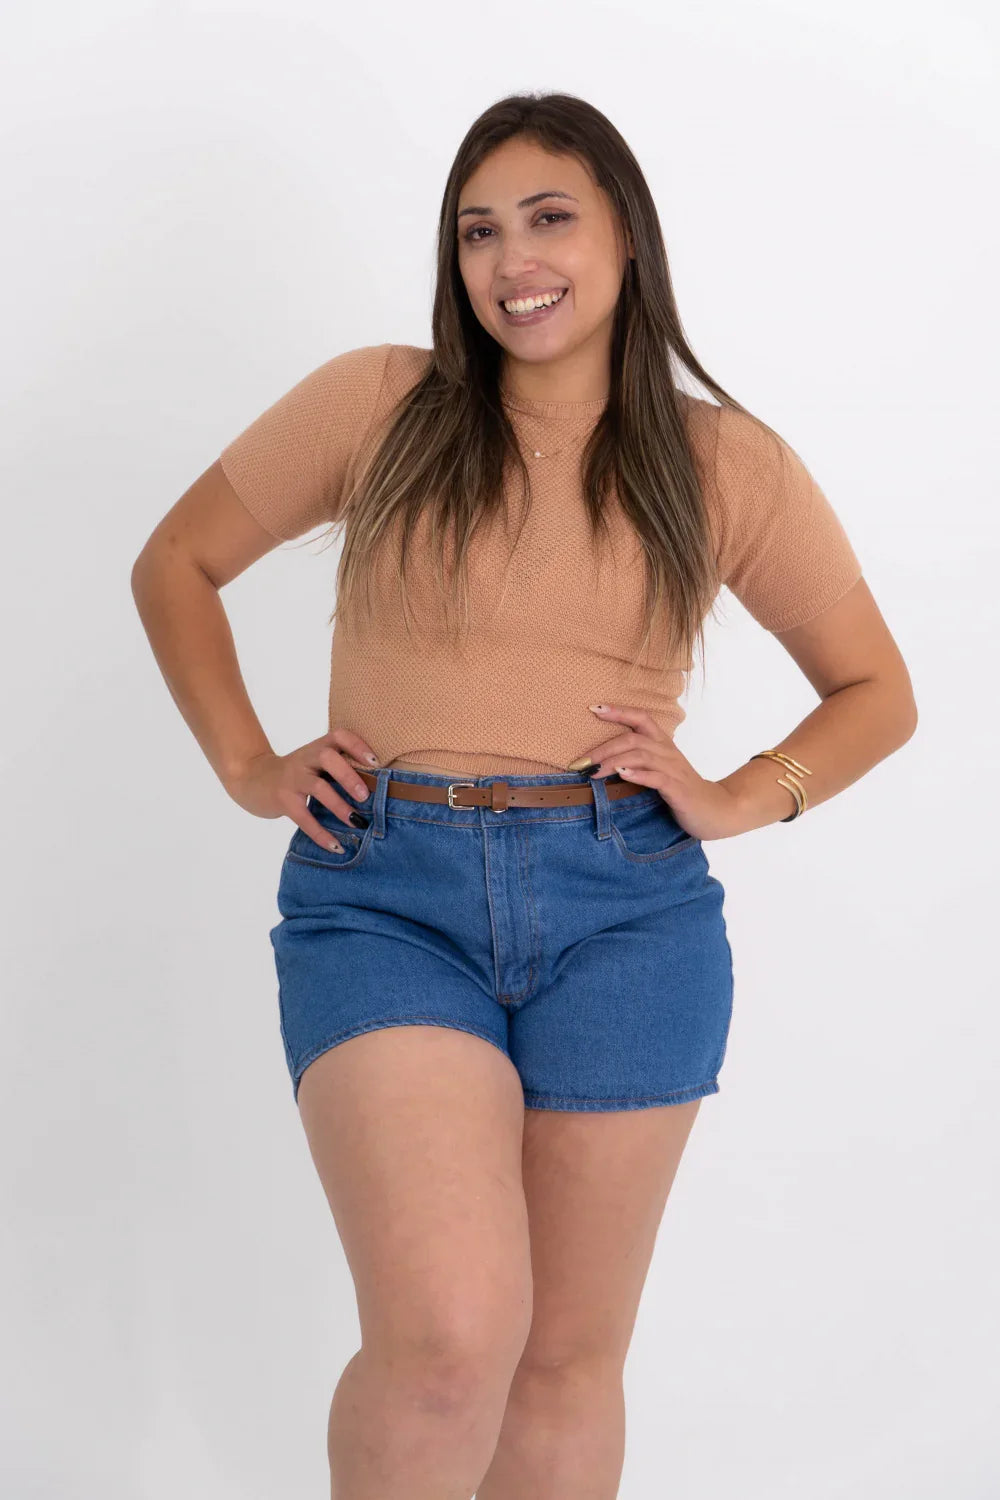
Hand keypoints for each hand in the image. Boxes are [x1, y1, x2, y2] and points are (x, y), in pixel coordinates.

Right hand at [223, 728, 379, 852]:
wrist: (252, 778)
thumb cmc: (296, 773)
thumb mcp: (314, 763)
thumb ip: (339, 768)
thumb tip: (378, 789)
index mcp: (318, 747)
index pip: (339, 736)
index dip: (358, 746)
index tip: (375, 763)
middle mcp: (305, 758)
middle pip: (328, 757)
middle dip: (350, 776)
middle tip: (366, 796)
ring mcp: (292, 778)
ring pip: (318, 787)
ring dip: (339, 805)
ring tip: (357, 822)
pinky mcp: (282, 799)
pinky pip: (303, 817)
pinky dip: (320, 834)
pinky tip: (335, 847)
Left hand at [570, 704, 744, 840]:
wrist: (715, 811)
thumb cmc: (682, 791)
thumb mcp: (660, 771)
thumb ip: (639, 761)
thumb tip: (605, 762)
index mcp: (663, 744)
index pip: (641, 718)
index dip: (619, 711)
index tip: (594, 708)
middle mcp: (668, 752)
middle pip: (633, 738)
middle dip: (603, 747)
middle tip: (580, 761)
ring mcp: (673, 769)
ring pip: (641, 754)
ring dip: (613, 760)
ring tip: (593, 770)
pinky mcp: (677, 788)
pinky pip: (656, 777)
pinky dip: (637, 774)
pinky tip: (622, 773)